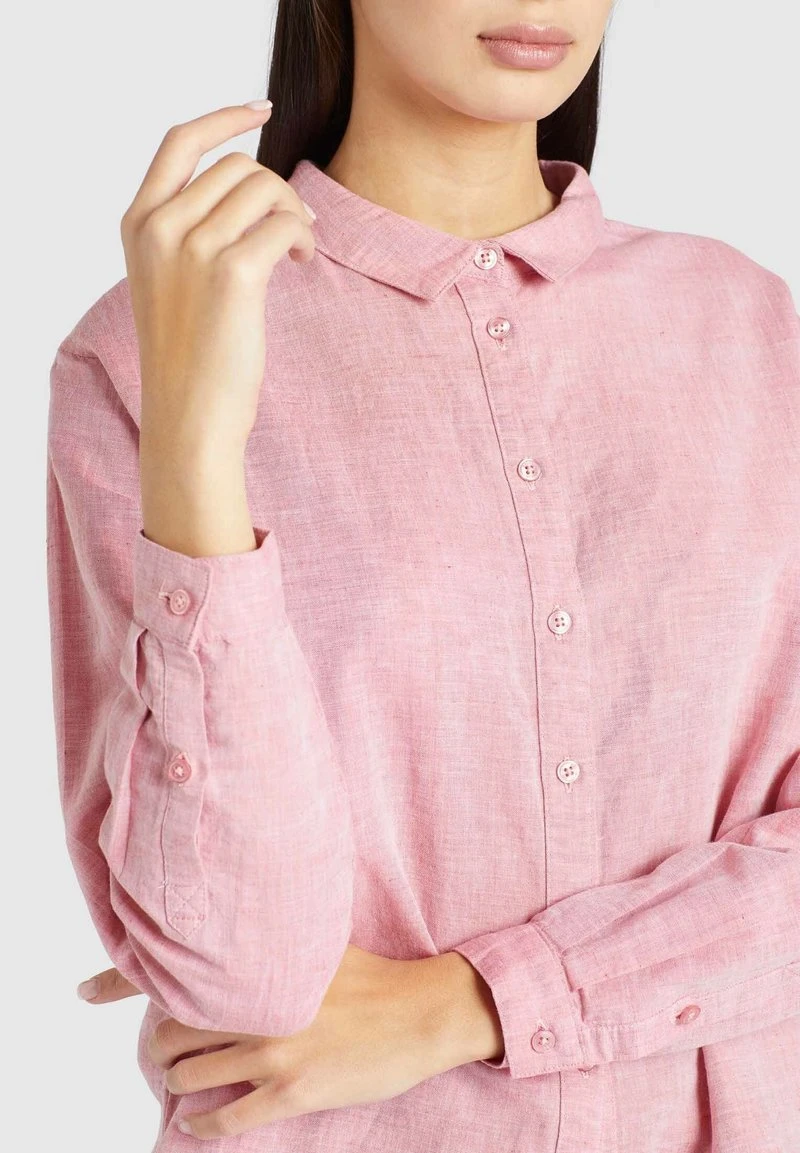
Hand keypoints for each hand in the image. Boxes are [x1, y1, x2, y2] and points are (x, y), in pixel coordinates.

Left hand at [75, 944, 503, 1139]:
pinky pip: (225, 1118)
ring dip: (174, 1081)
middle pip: (171, 1029)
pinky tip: (194, 1122)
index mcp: (261, 964)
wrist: (420, 1013)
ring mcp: (272, 1050)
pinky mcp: (290, 1092)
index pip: (175, 967)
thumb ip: (271, 944)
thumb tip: (231, 946)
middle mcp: (257, 1005)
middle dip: (156, 1044)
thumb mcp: (317, 941)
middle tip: (160, 1049)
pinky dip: (201, 1123)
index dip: (118, 980)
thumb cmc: (372, 974)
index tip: (84, 990)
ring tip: (176, 1080)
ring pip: (190, 1074)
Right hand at [120, 100, 316, 459]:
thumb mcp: (170, 282)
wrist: (189, 417)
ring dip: (294, 214)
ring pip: (265, 189)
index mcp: (139, 224)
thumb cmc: (188, 357)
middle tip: (293, 229)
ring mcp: (193, 248)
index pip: (180, 142)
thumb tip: (254, 190)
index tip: (260, 109)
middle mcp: (160, 227)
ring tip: (297, 250)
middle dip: (277, 191)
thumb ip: (190, 231)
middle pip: (238, 167)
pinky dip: (303, 237)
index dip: (224, 118)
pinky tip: (302, 262)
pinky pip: (285, 225)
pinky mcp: (233, 274)